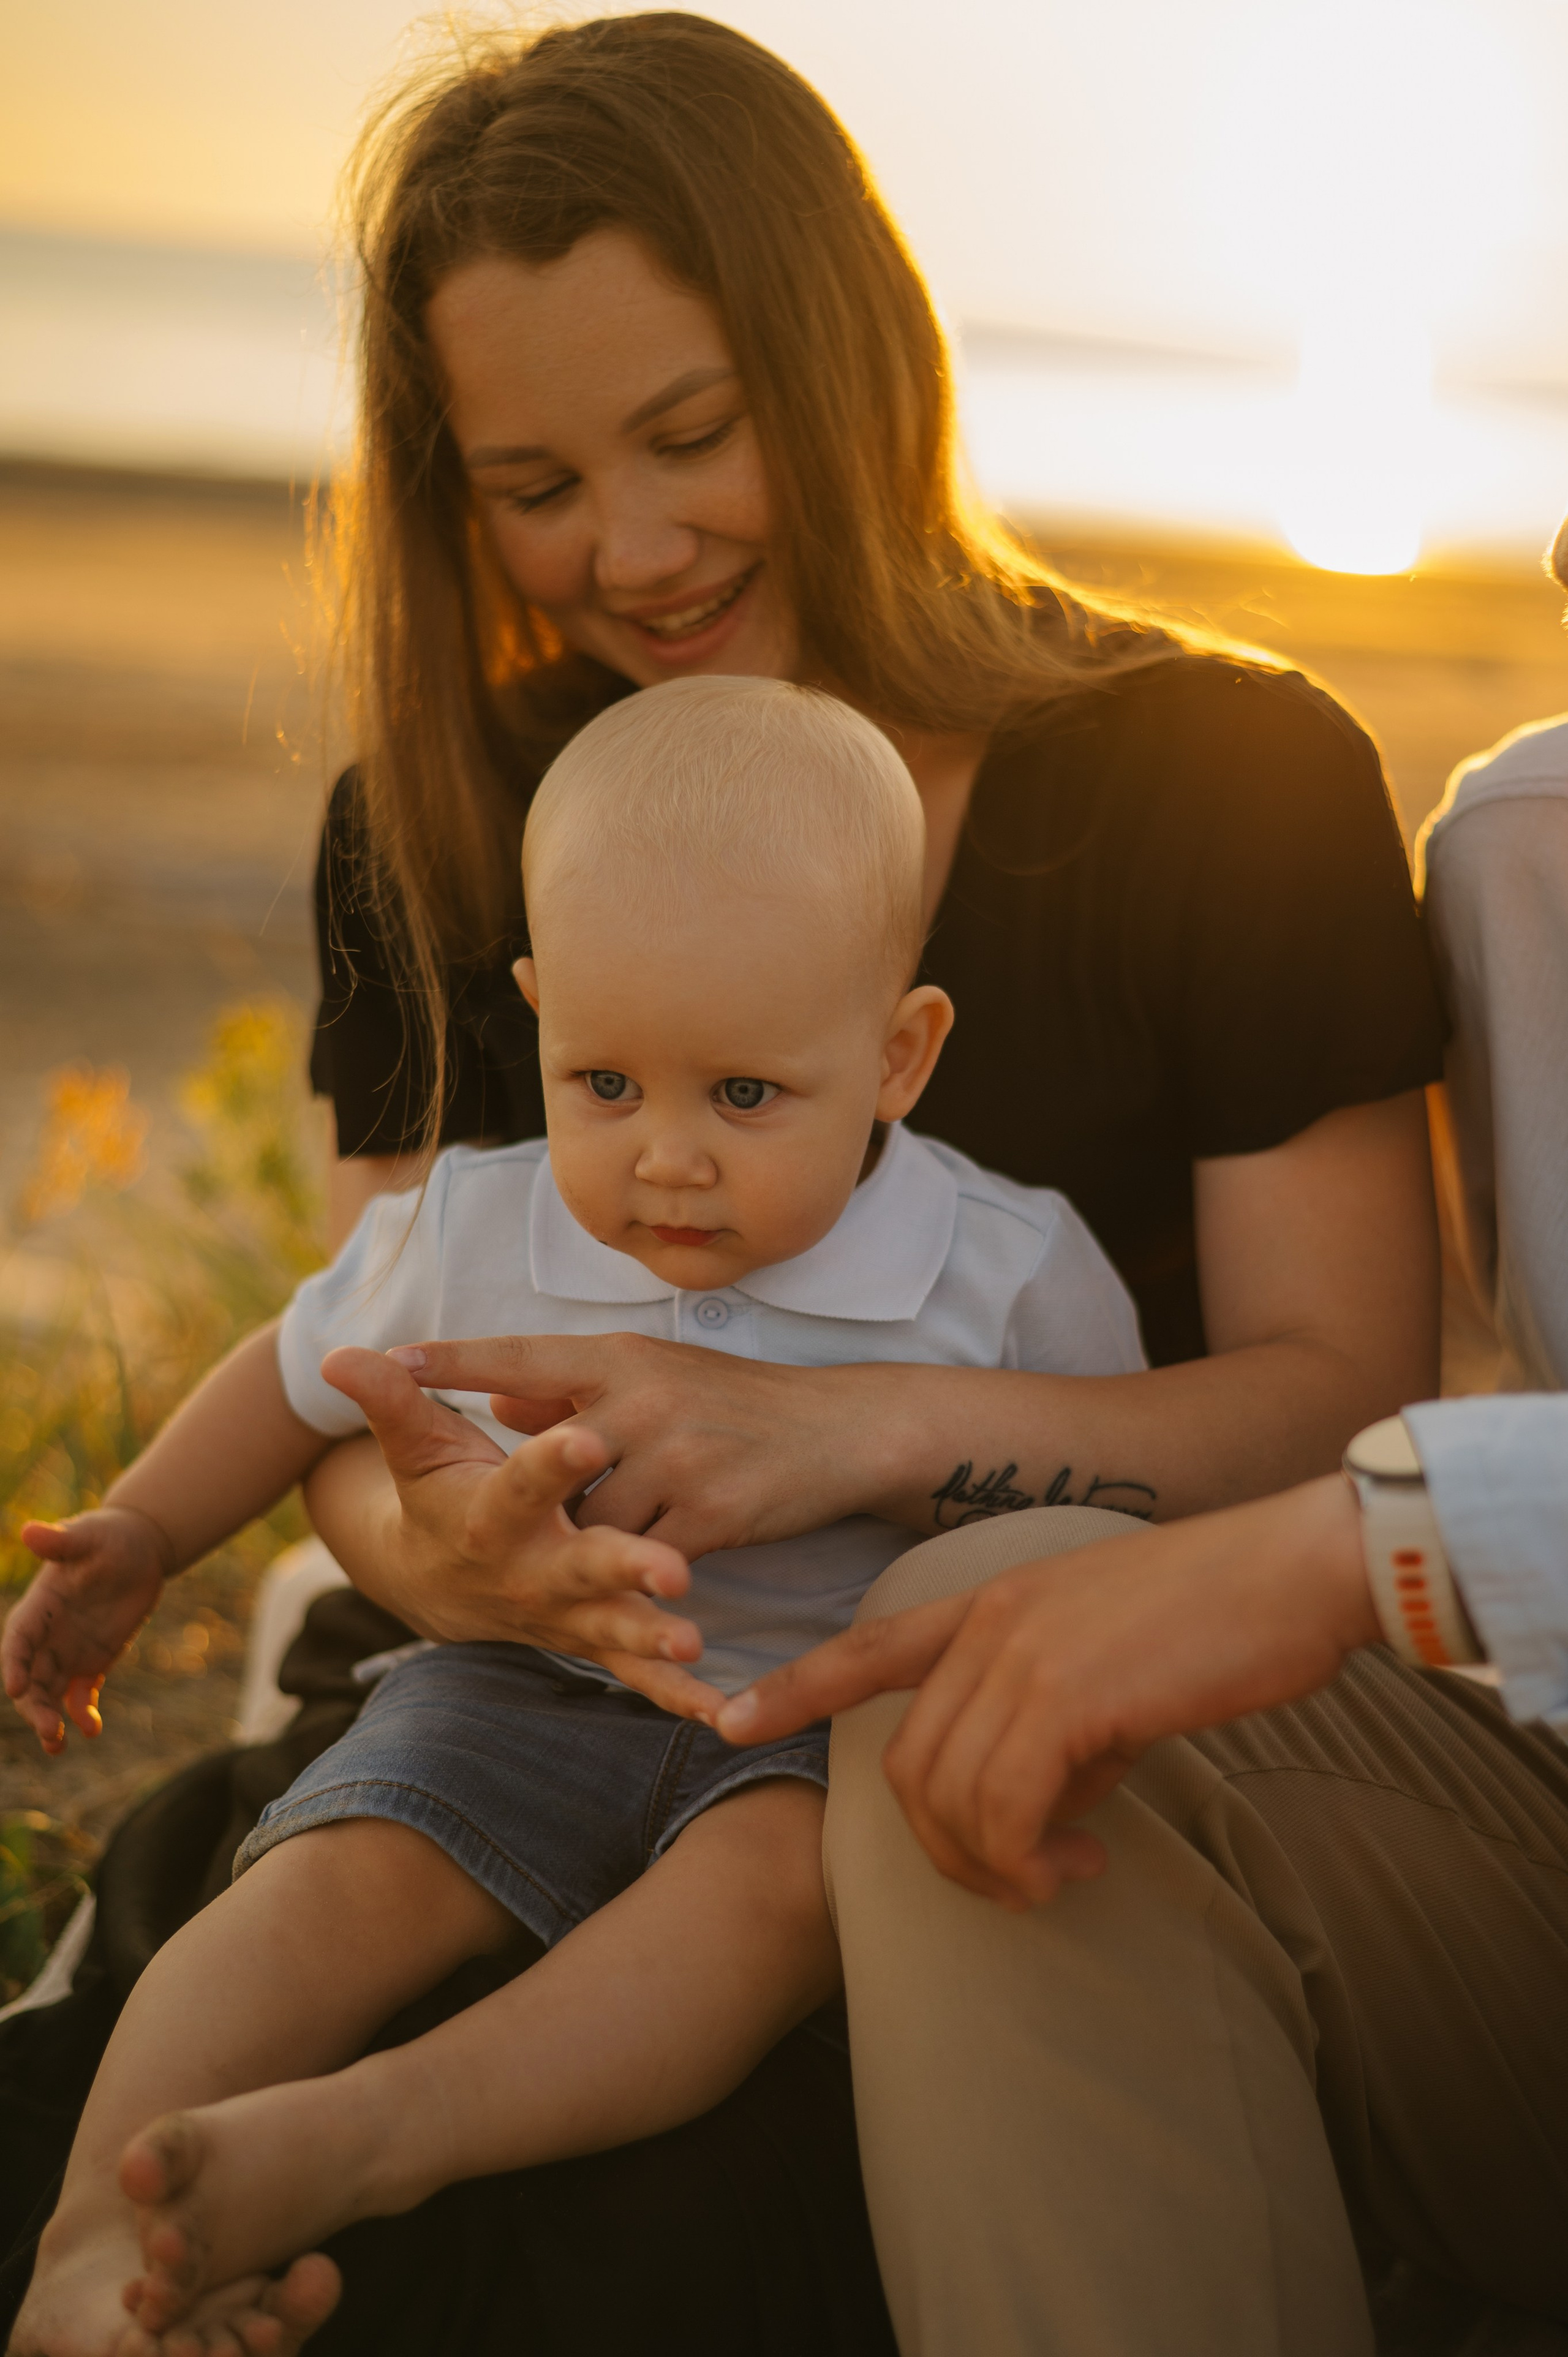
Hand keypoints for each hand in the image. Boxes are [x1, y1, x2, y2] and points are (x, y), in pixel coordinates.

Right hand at [3, 1508, 170, 1752]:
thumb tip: (29, 1531)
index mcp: (39, 1606)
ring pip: (50, 1693)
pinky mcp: (93, 1662)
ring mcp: (68, 1651)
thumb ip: (61, 1541)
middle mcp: (48, 1635)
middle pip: (30, 1677)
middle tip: (48, 1731)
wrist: (139, 1548)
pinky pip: (82, 1695)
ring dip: (49, 1720)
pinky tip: (92, 1729)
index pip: (18, 1639)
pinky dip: (83, 1713)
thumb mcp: (88, 1536)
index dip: (14, 1663)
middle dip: (33, 1706)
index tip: (16, 1688)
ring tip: (57, 1745)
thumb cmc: (108, 1535)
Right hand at [318, 1348, 727, 1721]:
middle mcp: (528, 1571)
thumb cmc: (438, 1494)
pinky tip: (723, 1714)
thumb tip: (338, 1354)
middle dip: (623, 1570)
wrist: (434, 1582)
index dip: (551, 1462)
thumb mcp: (413, 1448)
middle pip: (578, 1569)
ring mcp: (561, 1614)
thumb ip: (391, 1400)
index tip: (588, 1439)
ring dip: (652, 1640)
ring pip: (611, 1629)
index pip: (522, 1484)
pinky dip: (675, 1697)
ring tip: (695, 1644)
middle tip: (672, 1572)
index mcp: (490, 1515)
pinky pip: (633, 1678)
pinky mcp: (588, 1642)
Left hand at [381, 1333, 900, 1558]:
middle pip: (548, 1453)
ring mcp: (676, 1460)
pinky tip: (640, 1582)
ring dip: (583, 1545)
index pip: (522, 1355)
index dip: (455, 1360)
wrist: (842, 1430)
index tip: (389, 1360)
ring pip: (592, 1522)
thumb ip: (573, 1392)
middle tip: (454, 1509)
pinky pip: (645, 1562)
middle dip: (514, 1488)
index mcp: (622, 1359)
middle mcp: (643, 1402)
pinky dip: (636, 1576)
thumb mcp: (655, 1378)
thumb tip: (499, 1399)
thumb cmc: (738, 1402)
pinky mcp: (708, 1517)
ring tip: (580, 1558)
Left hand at [717, 1476, 1377, 1906]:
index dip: (796, 1687)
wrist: (1298, 1569)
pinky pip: (1004, 1809)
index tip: (727, 1718)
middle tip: (1022, 1885)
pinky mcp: (1067, 1694)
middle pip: (909, 1767)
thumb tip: (1040, 1814)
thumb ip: (1056, 1724)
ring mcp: (1022, 1654)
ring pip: (950, 1797)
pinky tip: (1078, 1862)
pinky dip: (1028, 1859)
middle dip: (947, 1850)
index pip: (869, 1646)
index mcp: (996, 1600)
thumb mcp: (1114, 1664)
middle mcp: (991, 1622)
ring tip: (1059, 1877)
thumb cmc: (1225, 1618)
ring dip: (996, 1866)